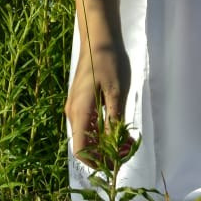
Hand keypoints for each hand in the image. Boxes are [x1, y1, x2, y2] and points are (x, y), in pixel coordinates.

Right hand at [67, 38, 130, 168]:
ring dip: (104, 142)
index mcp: (80, 113)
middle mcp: (73, 113)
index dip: (97, 162)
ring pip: (87, 135)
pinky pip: (88, 123)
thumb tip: (114, 147)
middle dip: (105, 153)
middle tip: (128, 148)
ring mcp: (75, 106)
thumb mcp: (116, 93)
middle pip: (84, 145)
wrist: (98, 38)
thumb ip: (113, 121)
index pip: (81, 151)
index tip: (117, 161)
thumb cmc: (108, 62)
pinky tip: (117, 125)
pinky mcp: (79, 101)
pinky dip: (101, 130)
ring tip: (126, 139)